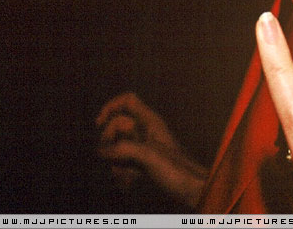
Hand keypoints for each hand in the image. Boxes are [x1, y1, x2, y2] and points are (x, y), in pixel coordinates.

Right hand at [95, 91, 208, 208]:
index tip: (99, 123)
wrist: (194, 192)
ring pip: (120, 148)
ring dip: (115, 162)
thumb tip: (102, 151)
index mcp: (150, 121)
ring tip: (120, 177)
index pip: (128, 101)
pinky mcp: (146, 166)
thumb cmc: (177, 170)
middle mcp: (147, 132)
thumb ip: (123, 149)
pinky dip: (122, 174)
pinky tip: (125, 185)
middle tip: (107, 158)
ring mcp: (146, 149)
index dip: (111, 107)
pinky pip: (126, 165)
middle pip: (118, 127)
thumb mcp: (148, 155)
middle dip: (109, 142)